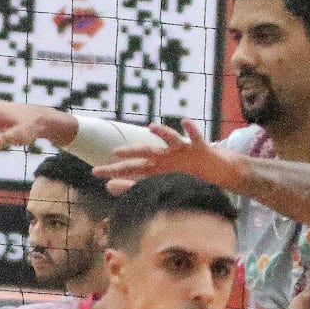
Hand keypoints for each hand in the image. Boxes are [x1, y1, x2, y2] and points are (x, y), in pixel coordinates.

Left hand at [96, 119, 232, 190]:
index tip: (95, 172)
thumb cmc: (184, 176)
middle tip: (115, 152)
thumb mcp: (159, 182)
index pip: (131, 168)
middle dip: (131, 152)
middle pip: (146, 152)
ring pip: (170, 139)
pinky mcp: (199, 147)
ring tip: (152, 127)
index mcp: (156, 166)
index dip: (114, 170)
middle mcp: (166, 155)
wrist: (214, 171)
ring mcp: (182, 150)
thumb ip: (134, 186)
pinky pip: (195, 136)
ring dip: (162, 132)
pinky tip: (185, 121)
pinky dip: (190, 128)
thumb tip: (108, 187)